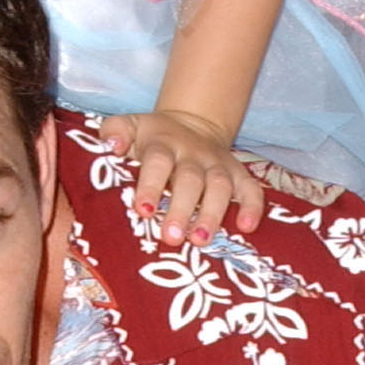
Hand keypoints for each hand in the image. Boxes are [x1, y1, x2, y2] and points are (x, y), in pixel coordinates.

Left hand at [100, 107, 267, 244]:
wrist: (191, 123)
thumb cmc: (152, 138)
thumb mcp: (130, 126)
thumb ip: (114, 131)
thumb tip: (111, 146)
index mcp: (163, 144)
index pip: (157, 162)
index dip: (152, 184)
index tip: (143, 209)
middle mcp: (193, 154)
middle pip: (190, 179)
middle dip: (182, 208)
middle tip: (171, 237)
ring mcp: (217, 165)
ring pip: (220, 186)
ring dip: (212, 214)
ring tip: (200, 240)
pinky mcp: (237, 174)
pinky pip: (251, 188)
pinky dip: (252, 206)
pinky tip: (247, 227)